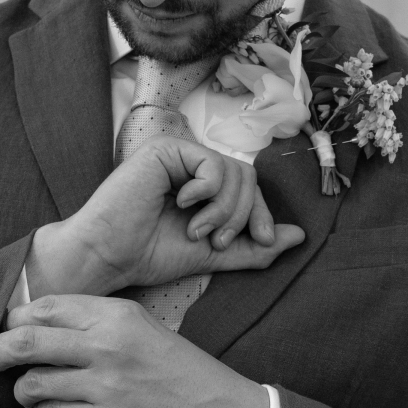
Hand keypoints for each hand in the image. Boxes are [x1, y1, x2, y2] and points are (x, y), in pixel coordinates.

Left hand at [0, 295, 269, 407]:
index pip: (46, 307)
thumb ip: (95, 321)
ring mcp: (105, 390)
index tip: (12, 328)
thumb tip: (35, 321)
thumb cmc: (177, 369)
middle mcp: (109, 348)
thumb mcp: (142, 327)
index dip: (18, 318)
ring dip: (24, 390)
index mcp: (118, 316)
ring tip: (31, 391)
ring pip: (32, 385)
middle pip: (26, 342)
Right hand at [26, 136, 304, 297]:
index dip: (262, 212)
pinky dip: (207, 192)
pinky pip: (212, 165)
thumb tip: (298, 236)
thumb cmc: (149, 254)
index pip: (248, 186)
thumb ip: (253, 246)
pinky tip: (183, 206)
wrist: (108, 256)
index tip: (261, 240)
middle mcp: (189, 164)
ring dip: (224, 209)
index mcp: (200, 184)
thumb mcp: (213, 253)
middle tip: (218, 241)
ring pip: (234, 172)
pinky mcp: (165, 150)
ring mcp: (177, 154)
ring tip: (196, 230)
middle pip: (247, 177)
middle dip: (243, 214)